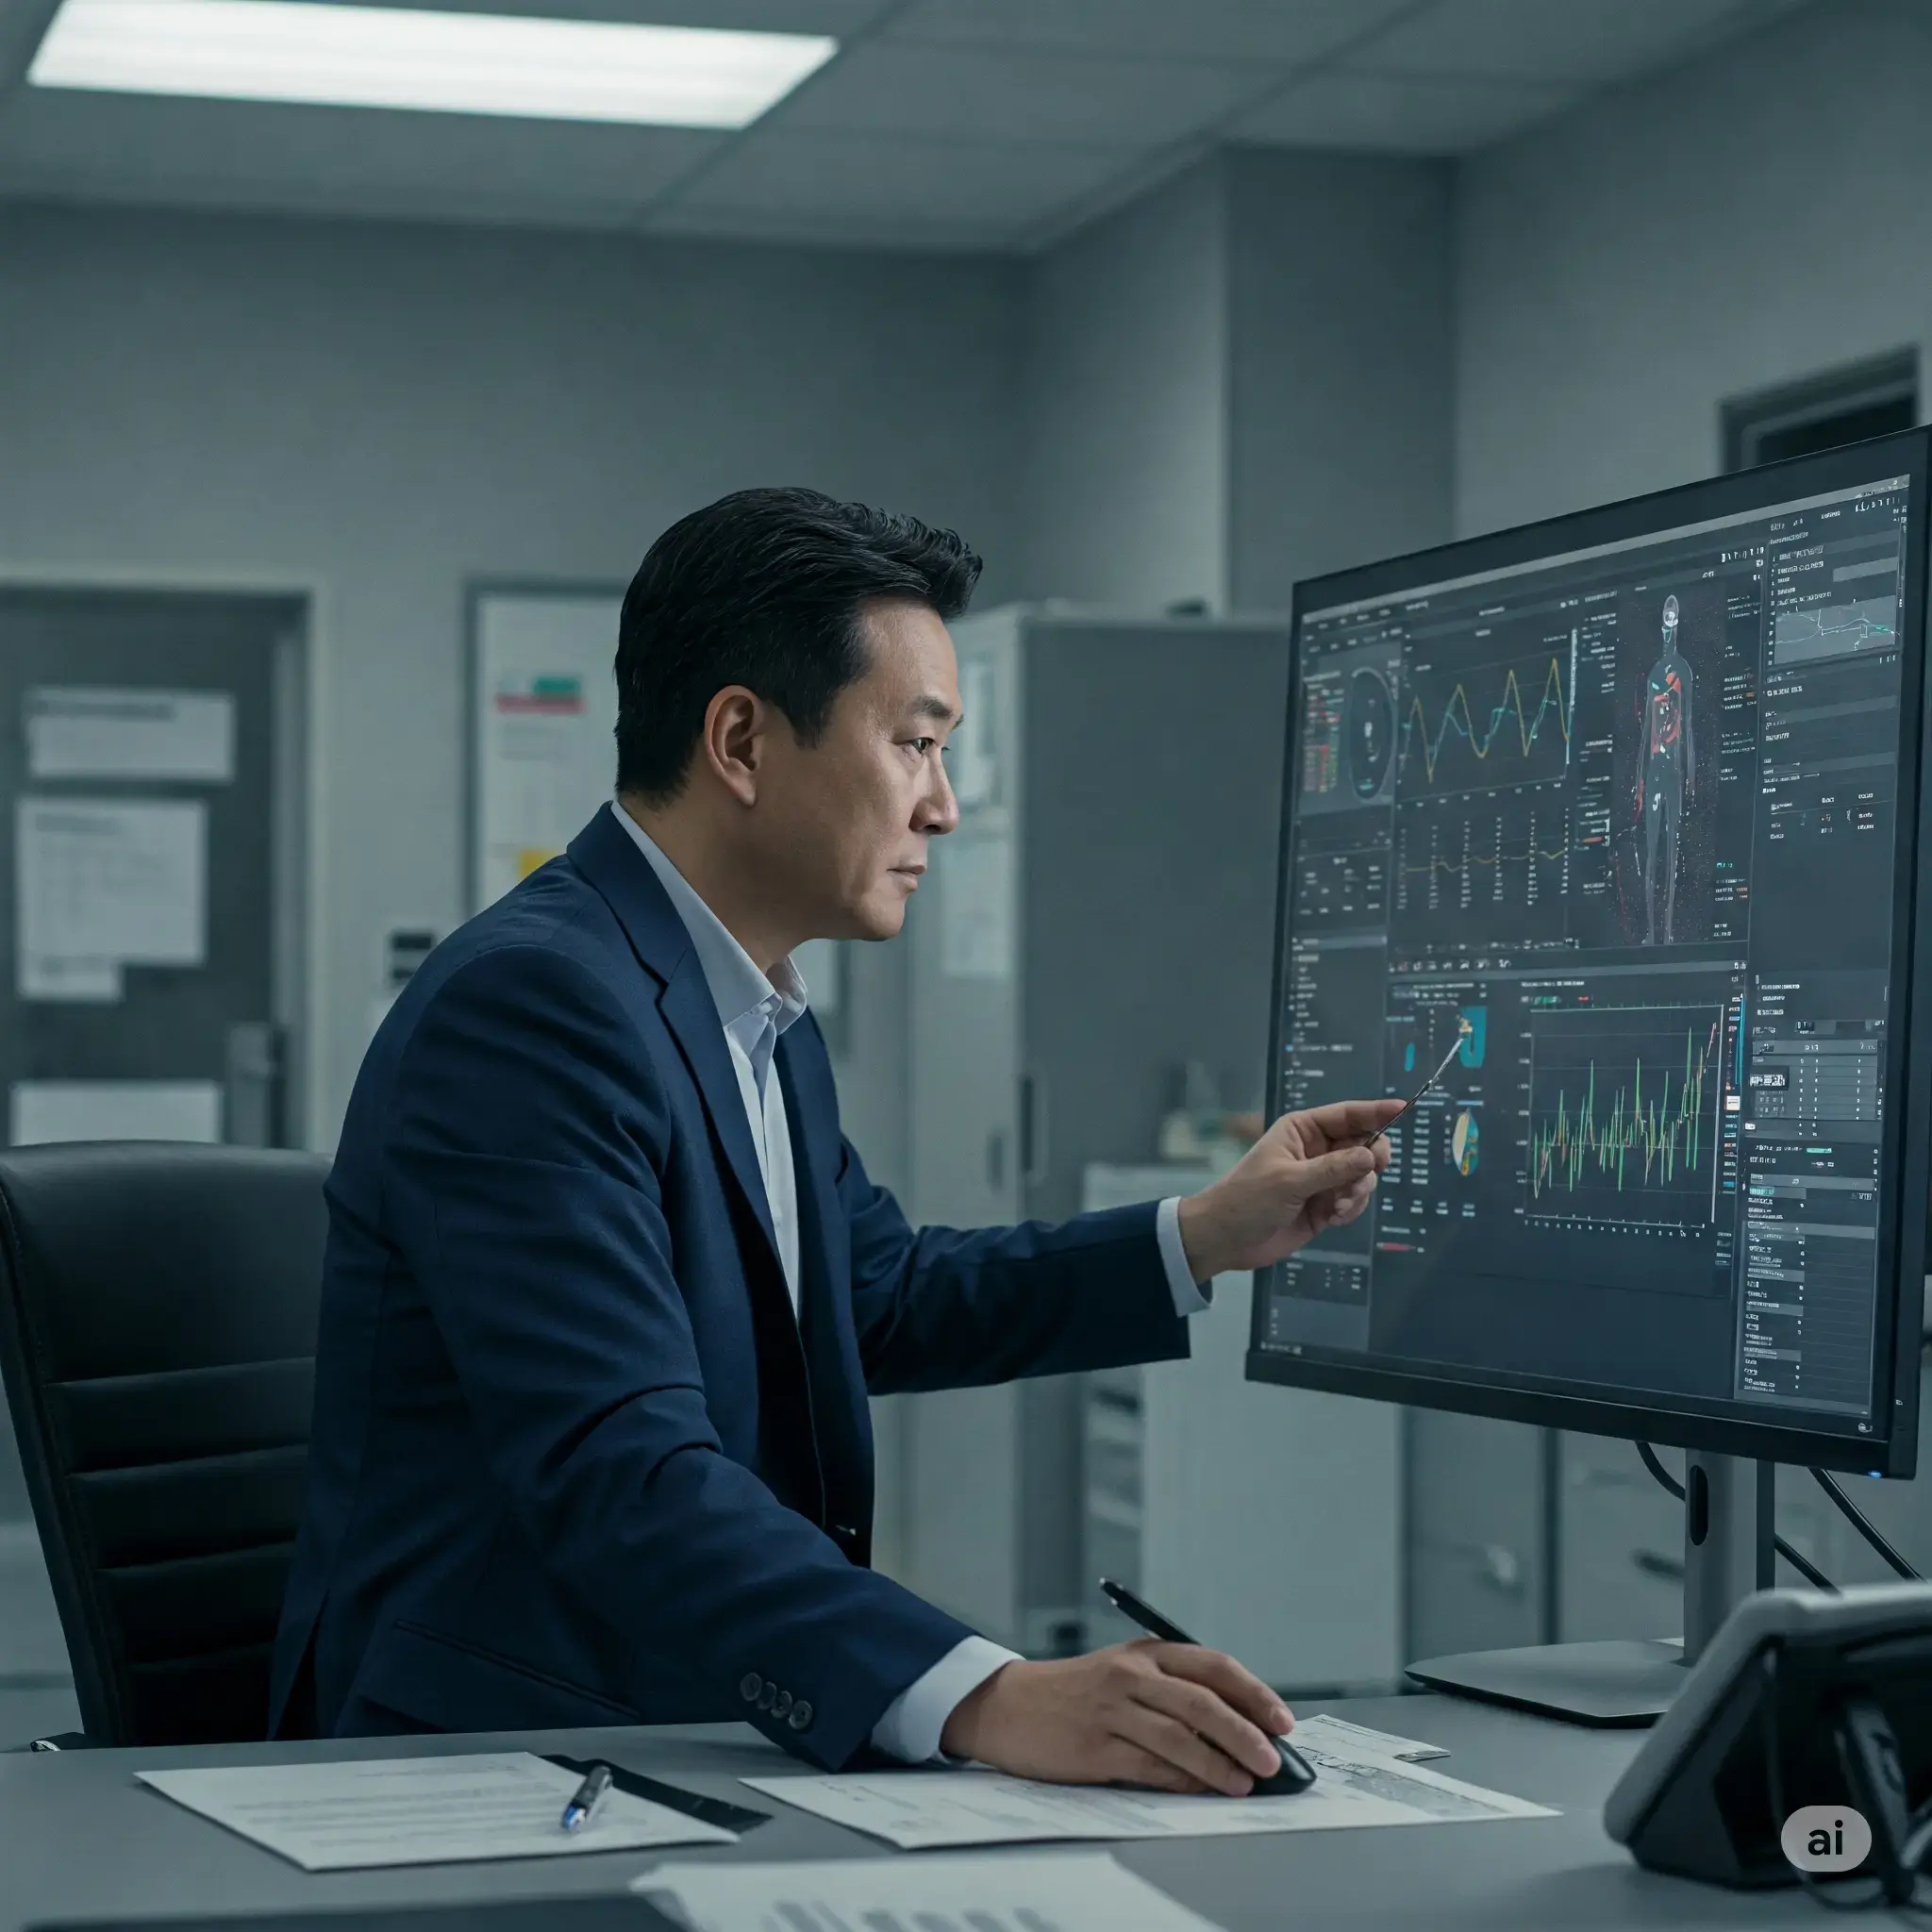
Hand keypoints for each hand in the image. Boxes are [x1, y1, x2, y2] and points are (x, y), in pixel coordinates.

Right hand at [939, 1639, 1291, 1794]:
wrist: (1010, 1704)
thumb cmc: (1078, 1692)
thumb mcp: (1125, 1673)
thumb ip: (1173, 1691)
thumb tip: (1238, 1729)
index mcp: (1146, 1651)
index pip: (1213, 1665)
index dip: (1254, 1693)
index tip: (1283, 1721)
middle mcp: (1131, 1675)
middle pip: (1202, 1703)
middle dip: (1245, 1734)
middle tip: (1273, 1760)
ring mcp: (1112, 1710)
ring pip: (1180, 1738)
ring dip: (1219, 1765)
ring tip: (1245, 1783)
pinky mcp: (1095, 1747)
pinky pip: (1149, 1766)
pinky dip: (1182, 1782)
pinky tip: (1201, 1791)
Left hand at [1176, 1097, 1401, 1279]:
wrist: (1227, 1239)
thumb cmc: (1248, 1199)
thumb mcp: (1289, 1181)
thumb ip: (1332, 1169)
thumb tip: (1371, 1156)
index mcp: (1303, 1130)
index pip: (1347, 1114)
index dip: (1375, 1111)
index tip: (1403, 1108)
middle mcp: (1317, 1150)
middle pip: (1364, 1145)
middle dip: (1371, 1160)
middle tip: (1370, 1172)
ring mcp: (1323, 1179)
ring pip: (1364, 1176)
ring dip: (1359, 1190)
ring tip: (1338, 1206)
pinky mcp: (1326, 1206)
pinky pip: (1355, 1200)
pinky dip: (1352, 1208)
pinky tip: (1333, 1218)